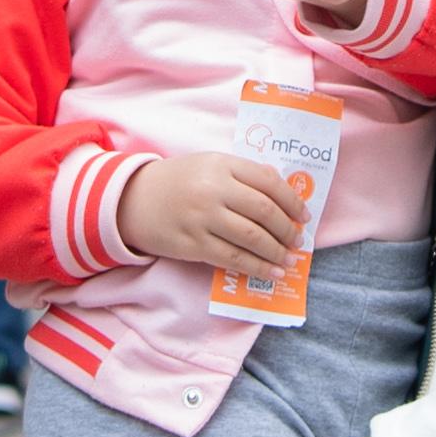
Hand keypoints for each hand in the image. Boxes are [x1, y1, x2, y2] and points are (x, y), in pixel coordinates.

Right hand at [118, 152, 308, 274]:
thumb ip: (243, 175)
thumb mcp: (209, 164)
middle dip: (287, 229)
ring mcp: (202, 218)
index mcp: (221, 164)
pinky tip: (271, 272)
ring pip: (251, 238)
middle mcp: (213, 189)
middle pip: (263, 211)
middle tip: (298, 240)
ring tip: (289, 260)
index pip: (268, 182)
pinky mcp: (193, 244)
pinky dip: (256, 267)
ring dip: (276, 251)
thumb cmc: (178, 181)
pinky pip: (232, 258)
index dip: (292, 200)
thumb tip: (282, 194)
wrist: (132, 199)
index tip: (303, 215)